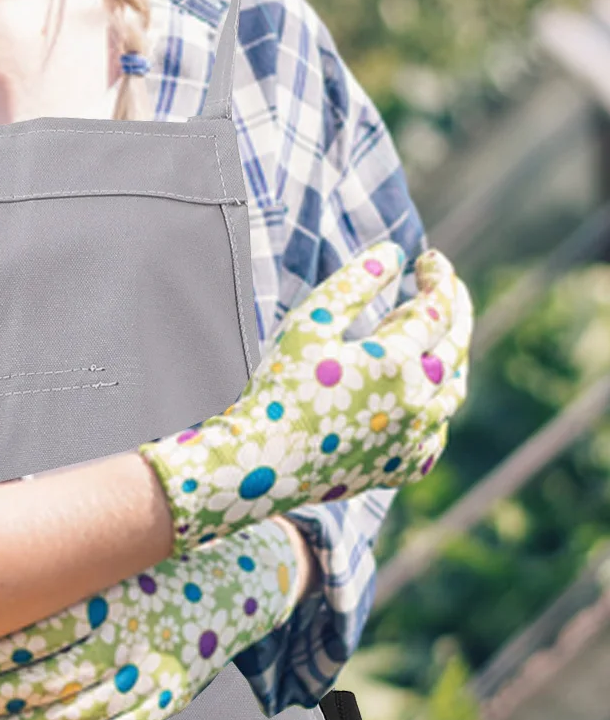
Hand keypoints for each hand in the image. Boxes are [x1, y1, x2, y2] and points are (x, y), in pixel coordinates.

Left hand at [0, 519, 301, 719]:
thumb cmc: (146, 555)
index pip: (28, 635)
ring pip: (70, 715)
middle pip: (42, 680)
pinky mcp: (165, 701)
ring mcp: (148, 674)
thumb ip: (49, 560)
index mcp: (101, 592)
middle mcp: (125, 636)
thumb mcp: (99, 547)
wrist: (232, 571)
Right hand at [138, 243, 471, 554]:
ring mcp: (415, 441)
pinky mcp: (405, 468)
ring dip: (450, 356)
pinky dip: (434, 404)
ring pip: (453, 391)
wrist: (262, 462)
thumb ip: (354, 283)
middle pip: (457, 347)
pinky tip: (418, 391)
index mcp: (395, 363)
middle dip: (456, 309)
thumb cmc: (278, 385)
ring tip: (437, 334)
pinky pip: (436, 431)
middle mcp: (417, 404)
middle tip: (447, 285)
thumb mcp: (309, 323)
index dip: (439, 278)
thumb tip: (394, 251)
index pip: (437, 309)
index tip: (431, 257)